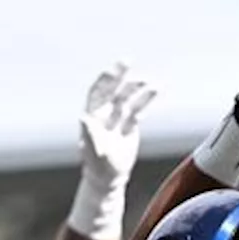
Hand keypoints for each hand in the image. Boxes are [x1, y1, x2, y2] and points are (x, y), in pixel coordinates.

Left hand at [80, 62, 156, 186]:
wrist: (109, 177)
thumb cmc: (97, 165)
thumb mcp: (93, 150)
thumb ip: (89, 134)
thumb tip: (83, 118)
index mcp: (93, 115)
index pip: (98, 91)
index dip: (104, 80)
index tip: (113, 71)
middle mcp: (105, 113)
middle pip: (113, 89)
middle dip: (119, 75)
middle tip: (127, 61)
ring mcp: (118, 117)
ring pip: (128, 97)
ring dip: (137, 88)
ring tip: (149, 83)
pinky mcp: (130, 125)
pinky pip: (139, 108)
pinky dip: (146, 99)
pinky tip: (155, 91)